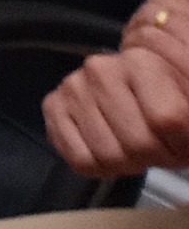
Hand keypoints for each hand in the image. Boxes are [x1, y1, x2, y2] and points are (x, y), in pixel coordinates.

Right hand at [43, 21, 188, 178]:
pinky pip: (79, 159)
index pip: (167, 120)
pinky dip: (98, 166)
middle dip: (153, 158)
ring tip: (132, 149)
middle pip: (137, 143)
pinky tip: (108, 149)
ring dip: (125, 164)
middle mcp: (100, 69)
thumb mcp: (186, 110)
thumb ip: (185, 117)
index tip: (181, 142)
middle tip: (156, 150)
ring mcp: (73, 87)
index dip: (180, 144)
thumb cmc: (165, 106)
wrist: (133, 98)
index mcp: (141, 62)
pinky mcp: (52, 106)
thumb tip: (177, 131)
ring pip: (107, 156)